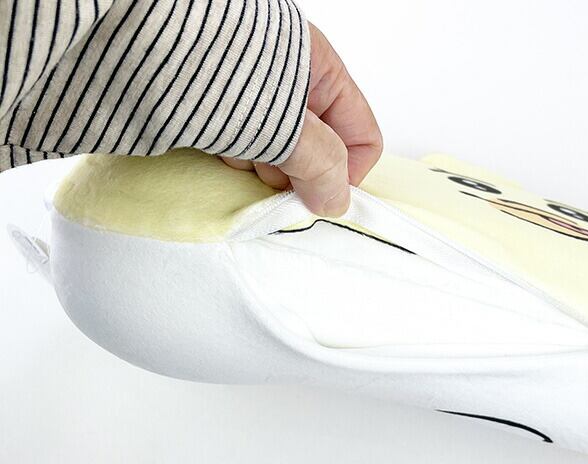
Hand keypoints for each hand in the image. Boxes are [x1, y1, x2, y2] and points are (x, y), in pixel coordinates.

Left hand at [222, 22, 382, 216]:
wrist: (127, 39)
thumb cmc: (208, 60)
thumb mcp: (280, 119)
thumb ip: (319, 163)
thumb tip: (337, 201)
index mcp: (319, 70)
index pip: (361, 134)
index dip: (348, 173)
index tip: (319, 199)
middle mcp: (291, 85)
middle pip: (317, 151)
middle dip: (294, 170)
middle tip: (267, 167)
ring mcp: (254, 99)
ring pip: (277, 155)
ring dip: (259, 165)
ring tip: (230, 147)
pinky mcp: (221, 113)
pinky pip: (244, 153)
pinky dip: (234, 160)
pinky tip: (212, 145)